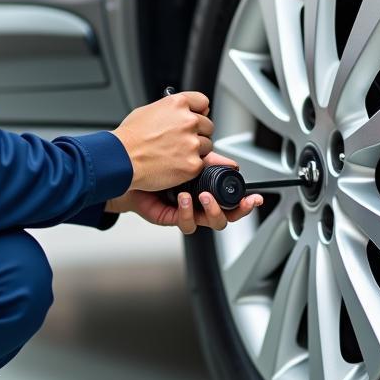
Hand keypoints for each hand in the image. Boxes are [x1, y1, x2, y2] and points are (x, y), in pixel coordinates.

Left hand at [106, 151, 262, 233]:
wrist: (125, 169)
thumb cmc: (153, 162)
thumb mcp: (185, 156)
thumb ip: (208, 158)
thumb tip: (230, 159)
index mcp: (205, 187)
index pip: (231, 199)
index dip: (245, 200)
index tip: (254, 196)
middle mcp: (198, 203)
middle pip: (228, 216)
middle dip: (239, 211)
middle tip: (244, 203)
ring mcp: (186, 212)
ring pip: (211, 223)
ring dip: (213, 210)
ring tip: (205, 195)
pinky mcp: (171, 218)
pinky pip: (185, 223)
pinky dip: (187, 211)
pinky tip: (184, 197)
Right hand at [111, 89, 213, 190]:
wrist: (121, 160)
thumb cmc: (129, 138)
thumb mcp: (147, 111)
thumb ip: (170, 110)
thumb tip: (185, 112)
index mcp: (177, 104)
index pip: (203, 102)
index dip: (199, 111)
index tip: (197, 117)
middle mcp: (187, 121)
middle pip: (207, 125)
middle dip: (197, 133)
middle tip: (180, 141)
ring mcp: (192, 143)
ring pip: (207, 146)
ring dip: (196, 150)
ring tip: (174, 154)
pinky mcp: (193, 164)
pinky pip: (201, 164)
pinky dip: (190, 167)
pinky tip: (174, 165)